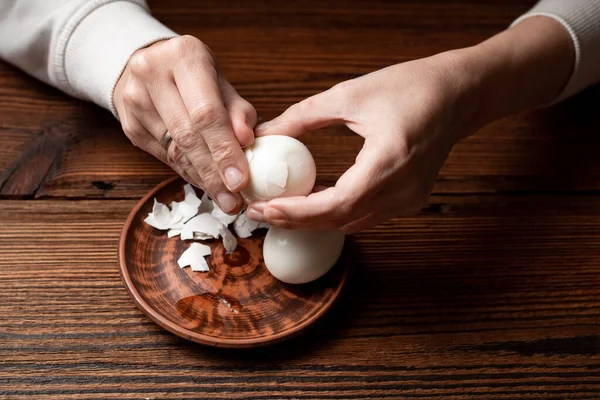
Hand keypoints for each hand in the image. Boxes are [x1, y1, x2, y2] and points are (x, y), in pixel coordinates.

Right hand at [113, 35, 255, 213]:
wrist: (150, 67)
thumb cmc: (195, 76)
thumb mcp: (222, 83)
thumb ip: (238, 111)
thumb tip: (246, 141)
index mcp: (184, 56)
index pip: (206, 113)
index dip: (223, 150)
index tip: (240, 180)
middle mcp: (152, 74)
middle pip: (187, 136)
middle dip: (213, 174)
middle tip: (233, 200)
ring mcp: (134, 101)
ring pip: (174, 152)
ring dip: (202, 179)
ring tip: (225, 197)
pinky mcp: (129, 125)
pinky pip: (164, 157)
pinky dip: (188, 173)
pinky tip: (205, 183)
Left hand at [247, 51, 471, 232]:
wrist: (458, 94)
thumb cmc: (410, 87)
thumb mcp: (349, 94)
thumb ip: (303, 117)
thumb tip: (264, 133)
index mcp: (389, 160)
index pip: (337, 203)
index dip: (298, 211)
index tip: (265, 207)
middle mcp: (403, 188)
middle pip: (341, 220)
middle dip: (297, 220)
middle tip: (261, 211)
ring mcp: (410, 199)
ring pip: (353, 223)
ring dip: (315, 220)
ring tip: (280, 205)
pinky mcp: (412, 200)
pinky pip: (367, 216)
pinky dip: (337, 212)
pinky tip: (314, 199)